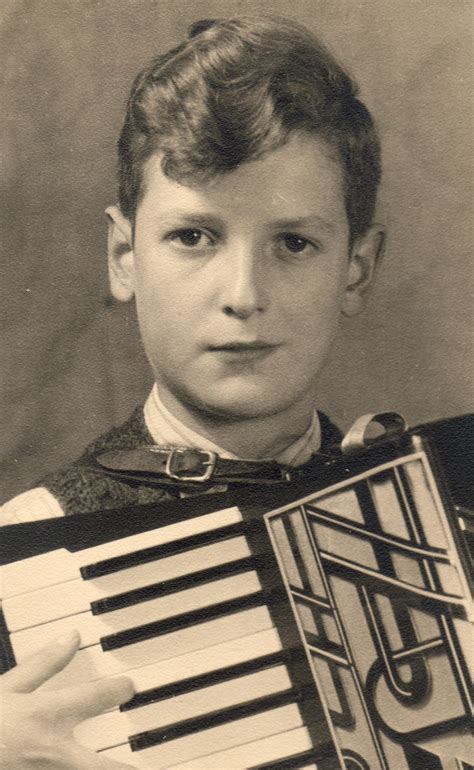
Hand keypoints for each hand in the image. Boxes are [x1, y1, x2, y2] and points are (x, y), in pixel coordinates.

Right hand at [0, 630, 135, 768]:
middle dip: (128, 768)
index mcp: (46, 715)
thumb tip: (71, 638)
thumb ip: (43, 664)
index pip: (97, 697)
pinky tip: (84, 769)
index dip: (119, 689)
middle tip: (151, 762)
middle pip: (103, 767)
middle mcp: (51, 751)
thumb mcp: (7, 686)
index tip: (129, 687)